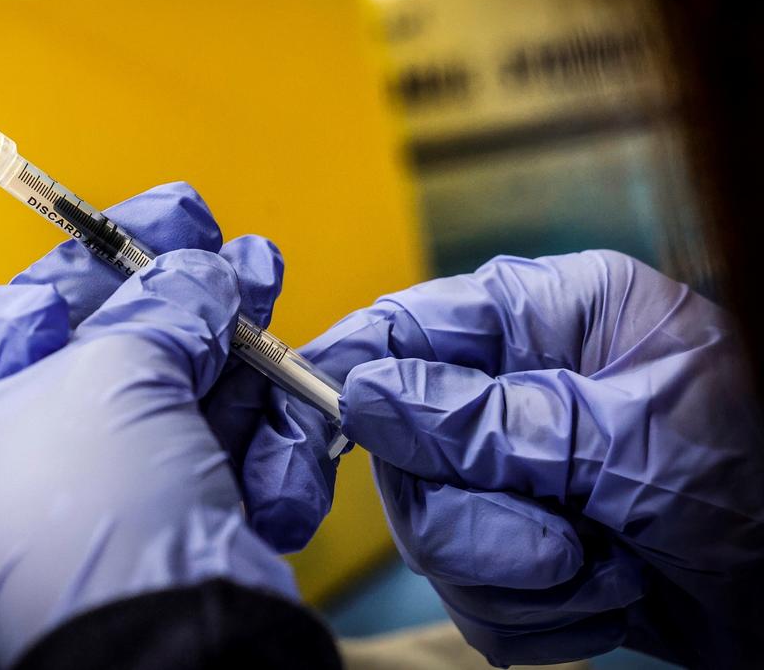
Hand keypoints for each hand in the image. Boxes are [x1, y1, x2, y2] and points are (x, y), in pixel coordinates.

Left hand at [0, 183, 333, 668]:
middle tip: (186, 234)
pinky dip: (218, 413)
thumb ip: (155, 307)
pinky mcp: (121, 547)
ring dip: (197, 337)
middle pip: (39, 354)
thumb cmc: (91, 518)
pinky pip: (161, 459)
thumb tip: (200, 274)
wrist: (174, 659)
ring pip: (121, 402)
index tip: (17, 268)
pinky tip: (274, 368)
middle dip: (131, 288)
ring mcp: (48, 517)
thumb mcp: (117, 376)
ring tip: (254, 273)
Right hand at [325, 251, 763, 666]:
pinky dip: (537, 617)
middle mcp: (521, 385)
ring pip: (433, 530)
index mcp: (547, 317)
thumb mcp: (635, 439)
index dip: (343, 377)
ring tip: (607, 566)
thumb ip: (492, 419)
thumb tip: (365, 398)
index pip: (403, 327)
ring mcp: (522, 472)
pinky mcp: (529, 549)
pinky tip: (610, 597)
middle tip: (555, 541)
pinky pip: (472, 594)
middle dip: (472, 518)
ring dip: (516, 575)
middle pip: (405, 449)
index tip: (299, 437)